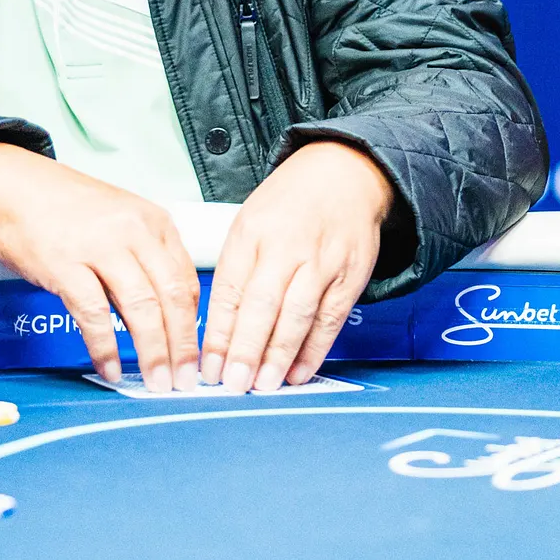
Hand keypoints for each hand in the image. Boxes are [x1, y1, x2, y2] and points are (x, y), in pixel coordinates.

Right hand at [0, 143, 198, 389]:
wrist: (13, 187)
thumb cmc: (66, 209)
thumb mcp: (121, 220)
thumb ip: (146, 259)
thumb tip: (166, 314)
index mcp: (153, 222)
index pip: (186, 280)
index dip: (195, 325)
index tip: (196, 354)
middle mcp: (133, 232)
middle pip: (171, 297)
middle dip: (182, 346)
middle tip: (185, 381)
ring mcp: (99, 248)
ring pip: (141, 308)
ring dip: (152, 352)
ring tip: (156, 381)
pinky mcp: (64, 265)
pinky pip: (94, 314)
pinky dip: (105, 347)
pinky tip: (110, 368)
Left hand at [200, 142, 391, 392]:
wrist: (344, 173)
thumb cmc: (289, 205)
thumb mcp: (250, 224)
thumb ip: (236, 271)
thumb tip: (219, 331)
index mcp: (251, 233)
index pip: (229, 290)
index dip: (219, 334)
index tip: (209, 367)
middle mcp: (286, 247)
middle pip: (262, 305)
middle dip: (245, 349)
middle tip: (233, 384)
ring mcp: (321, 261)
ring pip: (297, 315)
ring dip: (279, 356)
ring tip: (263, 385)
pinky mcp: (350, 276)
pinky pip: (330, 319)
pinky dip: (314, 349)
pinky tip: (298, 373)